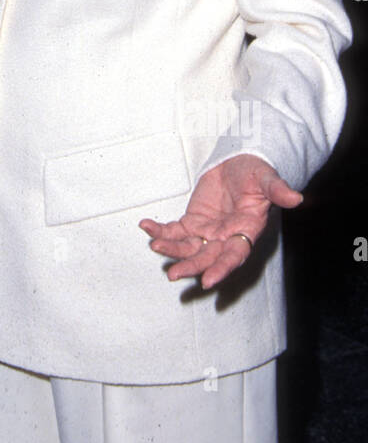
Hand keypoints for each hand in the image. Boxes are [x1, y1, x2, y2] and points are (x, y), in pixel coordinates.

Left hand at [139, 155, 301, 289]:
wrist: (239, 162)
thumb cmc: (256, 172)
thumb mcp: (267, 178)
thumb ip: (278, 189)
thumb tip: (296, 198)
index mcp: (246, 231)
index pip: (234, 255)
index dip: (222, 268)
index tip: (208, 280)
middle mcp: (226, 237)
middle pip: (208, 257)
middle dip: (191, 266)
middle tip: (174, 274)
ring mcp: (208, 231)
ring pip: (188, 248)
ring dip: (172, 249)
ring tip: (155, 245)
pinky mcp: (193, 221)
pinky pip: (175, 230)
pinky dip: (160, 230)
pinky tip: (146, 227)